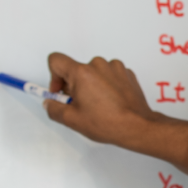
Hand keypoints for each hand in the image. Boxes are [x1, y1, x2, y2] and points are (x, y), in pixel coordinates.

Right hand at [44, 52, 187, 175]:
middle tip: (80, 104)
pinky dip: (106, 85)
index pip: (56, 60)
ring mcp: (114, 67)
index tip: (60, 92)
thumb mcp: (72, 120)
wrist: (137, 126)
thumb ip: (54, 108)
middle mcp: (98, 65)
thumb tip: (49, 103)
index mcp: (82, 72)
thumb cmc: (108, 122)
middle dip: (74, 85)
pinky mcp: (126, 73)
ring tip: (98, 105)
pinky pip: (108, 74)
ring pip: (93, 72)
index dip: (54, 77)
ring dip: (91, 85)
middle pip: (76, 69)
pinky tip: (110, 101)